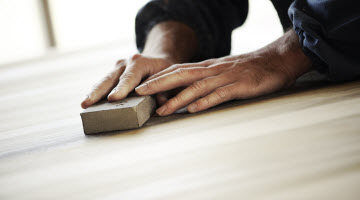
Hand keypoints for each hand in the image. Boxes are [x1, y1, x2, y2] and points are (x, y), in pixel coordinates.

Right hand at [81, 54, 172, 108]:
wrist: (158, 59)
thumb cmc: (165, 71)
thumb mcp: (169, 77)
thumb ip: (165, 90)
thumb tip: (161, 104)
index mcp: (140, 63)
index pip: (129, 77)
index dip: (121, 88)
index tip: (113, 98)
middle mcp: (126, 63)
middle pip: (110, 79)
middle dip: (99, 92)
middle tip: (88, 103)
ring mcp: (117, 68)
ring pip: (103, 81)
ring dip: (93, 93)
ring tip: (84, 105)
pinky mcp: (113, 74)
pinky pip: (103, 83)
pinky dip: (95, 92)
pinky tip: (88, 102)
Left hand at [135, 30, 312, 115]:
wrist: (276, 60)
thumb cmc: (247, 69)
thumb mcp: (222, 72)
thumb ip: (206, 79)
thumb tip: (186, 93)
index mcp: (207, 67)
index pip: (178, 70)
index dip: (159, 78)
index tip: (141, 86)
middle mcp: (213, 70)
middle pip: (181, 75)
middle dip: (159, 84)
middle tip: (139, 93)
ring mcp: (226, 77)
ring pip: (197, 87)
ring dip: (178, 98)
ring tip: (162, 110)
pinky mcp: (239, 86)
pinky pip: (220, 94)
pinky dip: (205, 102)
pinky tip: (193, 109)